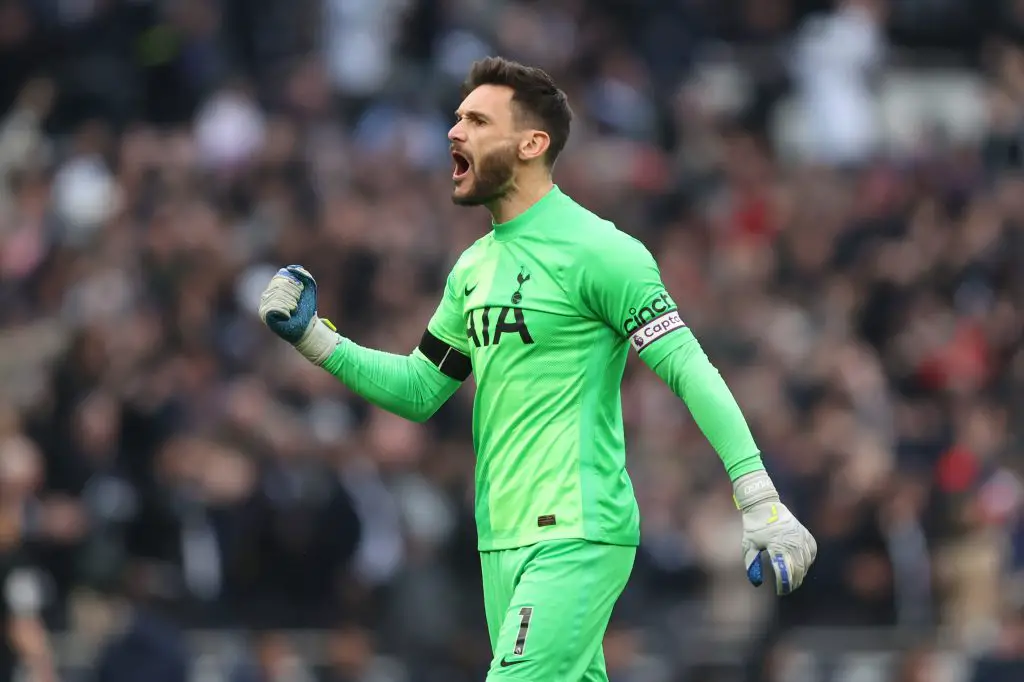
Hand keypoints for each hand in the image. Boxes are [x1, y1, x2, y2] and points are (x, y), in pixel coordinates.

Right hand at [258, 265, 338, 364]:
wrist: (309, 325)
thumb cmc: (307, 307)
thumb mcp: (309, 286)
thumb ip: (302, 274)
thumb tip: (290, 268)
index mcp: (274, 288)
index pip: (279, 278)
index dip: (293, 285)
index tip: (299, 293)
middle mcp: (266, 296)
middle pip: (278, 287)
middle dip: (292, 295)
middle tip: (296, 305)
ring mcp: (264, 306)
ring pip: (277, 297)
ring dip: (290, 303)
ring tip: (293, 310)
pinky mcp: (266, 316)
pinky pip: (274, 308)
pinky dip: (285, 311)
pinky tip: (289, 315)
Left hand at [733, 470, 816, 594]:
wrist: (764, 505)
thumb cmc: (754, 526)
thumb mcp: (748, 544)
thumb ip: (752, 564)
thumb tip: (756, 582)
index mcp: (777, 545)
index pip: (784, 571)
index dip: (783, 584)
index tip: (780, 591)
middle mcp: (792, 542)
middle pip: (797, 569)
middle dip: (793, 582)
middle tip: (787, 589)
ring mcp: (800, 537)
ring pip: (806, 562)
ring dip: (801, 573)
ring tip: (794, 581)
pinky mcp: (805, 534)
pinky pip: (811, 552)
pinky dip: (808, 561)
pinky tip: (803, 566)